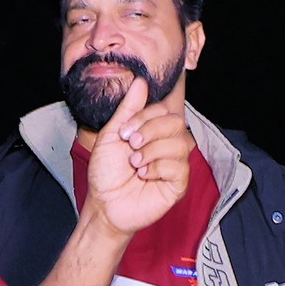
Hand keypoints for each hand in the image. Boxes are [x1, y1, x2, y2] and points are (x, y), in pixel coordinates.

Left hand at [78, 84, 189, 237]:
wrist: (104, 203)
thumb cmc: (107, 173)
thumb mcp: (112, 135)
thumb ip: (128, 109)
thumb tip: (141, 82)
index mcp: (154, 131)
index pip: (164, 110)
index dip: (145, 117)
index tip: (124, 132)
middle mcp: (168, 145)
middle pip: (176, 123)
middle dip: (150, 131)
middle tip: (131, 145)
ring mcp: (175, 164)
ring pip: (179, 144)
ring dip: (151, 151)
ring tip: (134, 163)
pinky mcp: (178, 184)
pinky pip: (180, 167)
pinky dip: (158, 168)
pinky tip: (143, 176)